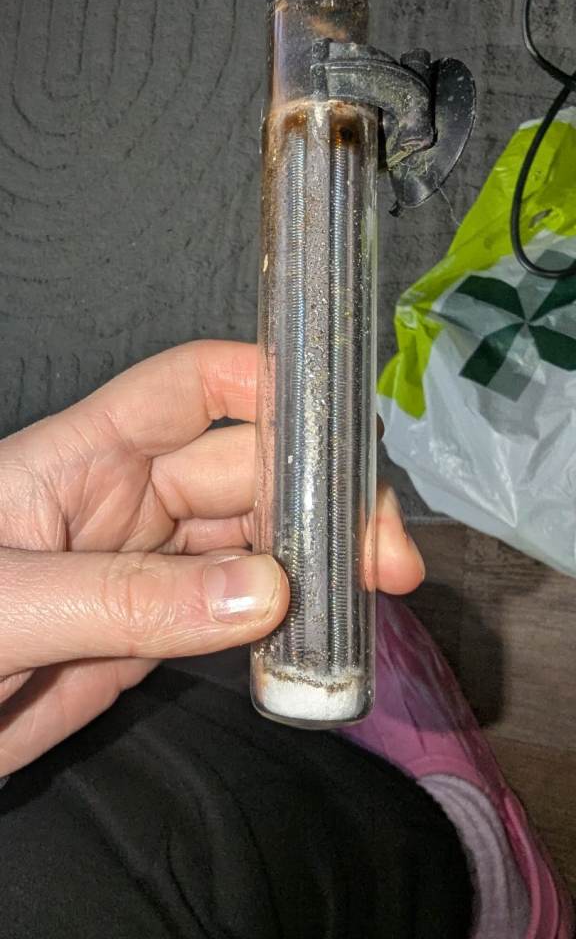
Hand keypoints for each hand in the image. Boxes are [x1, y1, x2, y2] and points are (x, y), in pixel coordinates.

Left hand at [0, 341, 423, 773]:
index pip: (194, 387)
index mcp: (84, 455)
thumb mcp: (6, 607)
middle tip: (384, 557)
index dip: (270, 383)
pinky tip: (323, 634)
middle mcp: (127, 498)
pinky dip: (286, 621)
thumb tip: (267, 592)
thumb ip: (127, 599)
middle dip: (321, 498)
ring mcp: (145, 566)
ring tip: (373, 595)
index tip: (342, 424)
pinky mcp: (152, 630)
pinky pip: (237, 611)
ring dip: (316, 561)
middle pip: (248, 469)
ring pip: (255, 541)